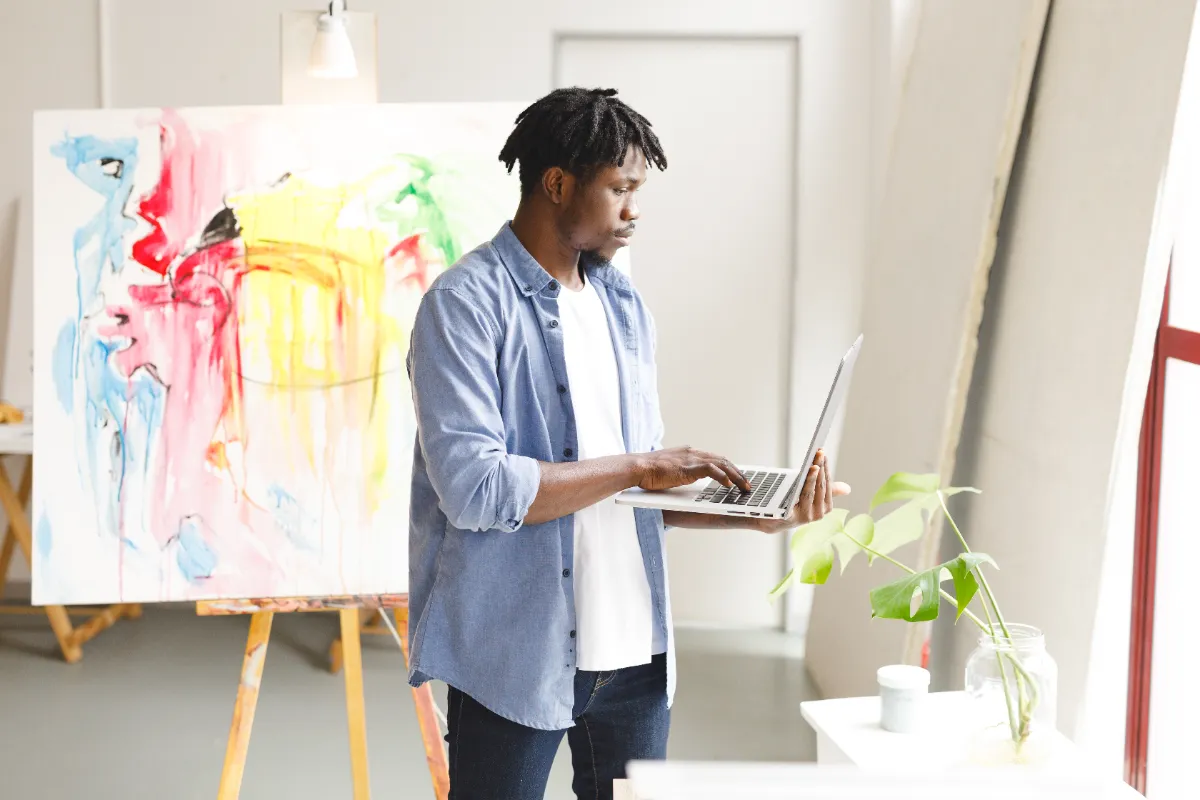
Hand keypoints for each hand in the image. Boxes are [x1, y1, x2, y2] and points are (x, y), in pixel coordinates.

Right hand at [636, 446, 752, 492]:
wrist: (637, 467)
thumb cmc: (648, 471)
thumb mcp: (669, 469)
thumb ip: (681, 471)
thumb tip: (687, 478)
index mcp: (688, 453)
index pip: (714, 459)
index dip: (728, 468)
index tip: (737, 477)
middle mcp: (692, 453)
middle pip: (722, 460)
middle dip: (737, 472)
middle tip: (747, 484)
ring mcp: (691, 459)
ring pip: (721, 464)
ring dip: (736, 476)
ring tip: (744, 487)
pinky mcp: (688, 467)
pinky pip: (711, 470)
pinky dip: (722, 477)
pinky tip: (729, 485)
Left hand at [757, 450, 849, 533]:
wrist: (773, 521)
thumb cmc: (794, 505)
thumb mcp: (812, 496)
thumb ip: (827, 491)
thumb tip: (848, 489)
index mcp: (825, 507)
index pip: (827, 484)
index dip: (825, 468)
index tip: (822, 453)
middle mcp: (818, 513)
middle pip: (819, 487)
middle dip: (820, 468)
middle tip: (818, 454)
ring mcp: (804, 517)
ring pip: (809, 493)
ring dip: (811, 478)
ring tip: (813, 466)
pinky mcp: (790, 518)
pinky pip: (795, 501)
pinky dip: (797, 491)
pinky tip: (798, 482)